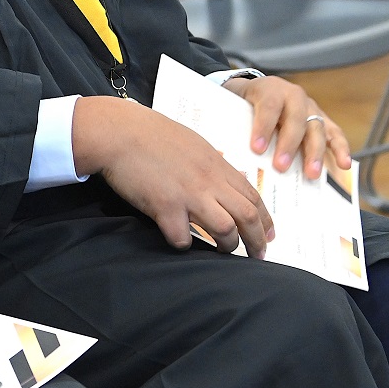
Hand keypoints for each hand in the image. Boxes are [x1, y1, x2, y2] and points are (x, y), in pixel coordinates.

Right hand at [73, 96, 274, 255]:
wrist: (120, 132)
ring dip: (228, 245)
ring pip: (225, 229)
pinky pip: (182, 236)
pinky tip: (178, 238)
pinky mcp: (165, 206)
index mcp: (217, 165)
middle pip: (248, 216)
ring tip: (223, 251)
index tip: (268, 235)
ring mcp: (188, 194)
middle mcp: (209, 181)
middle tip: (257, 255)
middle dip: (256, 240)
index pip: (252, 196)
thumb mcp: (193, 144)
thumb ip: (209, 165)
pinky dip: (183, 243)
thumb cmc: (151, 134)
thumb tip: (221, 180)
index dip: (265, 219)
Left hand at [223, 74, 349, 179]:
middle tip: (281, 166)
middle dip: (289, 145)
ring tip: (311, 174)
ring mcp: (310, 107)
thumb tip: (230, 152)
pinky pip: (334, 133)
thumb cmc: (243, 102)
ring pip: (317, 128)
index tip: (257, 148)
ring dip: (315, 152)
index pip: (268, 108)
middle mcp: (293, 96)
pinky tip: (344, 165)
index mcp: (270, 90)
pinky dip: (341, 148)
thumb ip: (236, 123)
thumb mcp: (235, 106)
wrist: (257, 89)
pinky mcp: (321, 118)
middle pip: (295, 120)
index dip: (263, 127)